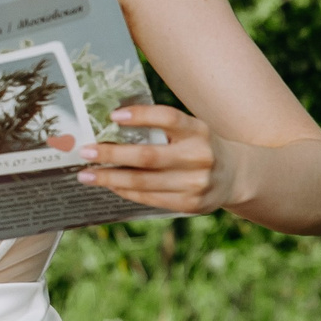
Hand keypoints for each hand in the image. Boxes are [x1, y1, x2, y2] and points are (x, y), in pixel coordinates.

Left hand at [64, 105, 231, 213]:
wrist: (235, 175)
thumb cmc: (200, 146)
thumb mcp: (191, 130)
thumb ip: (161, 128)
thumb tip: (112, 124)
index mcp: (199, 131)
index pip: (168, 118)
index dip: (141, 116)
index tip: (112, 116)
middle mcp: (199, 157)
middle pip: (148, 156)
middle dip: (112, 154)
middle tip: (85, 151)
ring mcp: (196, 184)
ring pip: (144, 182)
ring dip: (110, 178)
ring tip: (86, 174)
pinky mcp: (191, 204)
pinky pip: (150, 198)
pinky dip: (126, 191)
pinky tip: (110, 185)